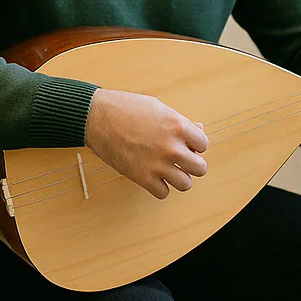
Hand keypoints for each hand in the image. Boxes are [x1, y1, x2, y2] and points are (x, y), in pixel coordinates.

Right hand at [84, 88, 207, 199]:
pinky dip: (160, 187)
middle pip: (200, 168)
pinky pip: (163, 193)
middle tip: (179, 159)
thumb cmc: (126, 108)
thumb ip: (180, 122)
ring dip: (178, 178)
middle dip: (191, 164)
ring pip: (186, 184)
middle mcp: (171, 147)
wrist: (96, 117)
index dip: (194, 144)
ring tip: (167, 169)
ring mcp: (158, 165)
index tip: (184, 144)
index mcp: (178, 126)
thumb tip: (199, 131)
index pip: (204, 145)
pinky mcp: (142, 178)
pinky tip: (153, 175)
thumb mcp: (158, 108)